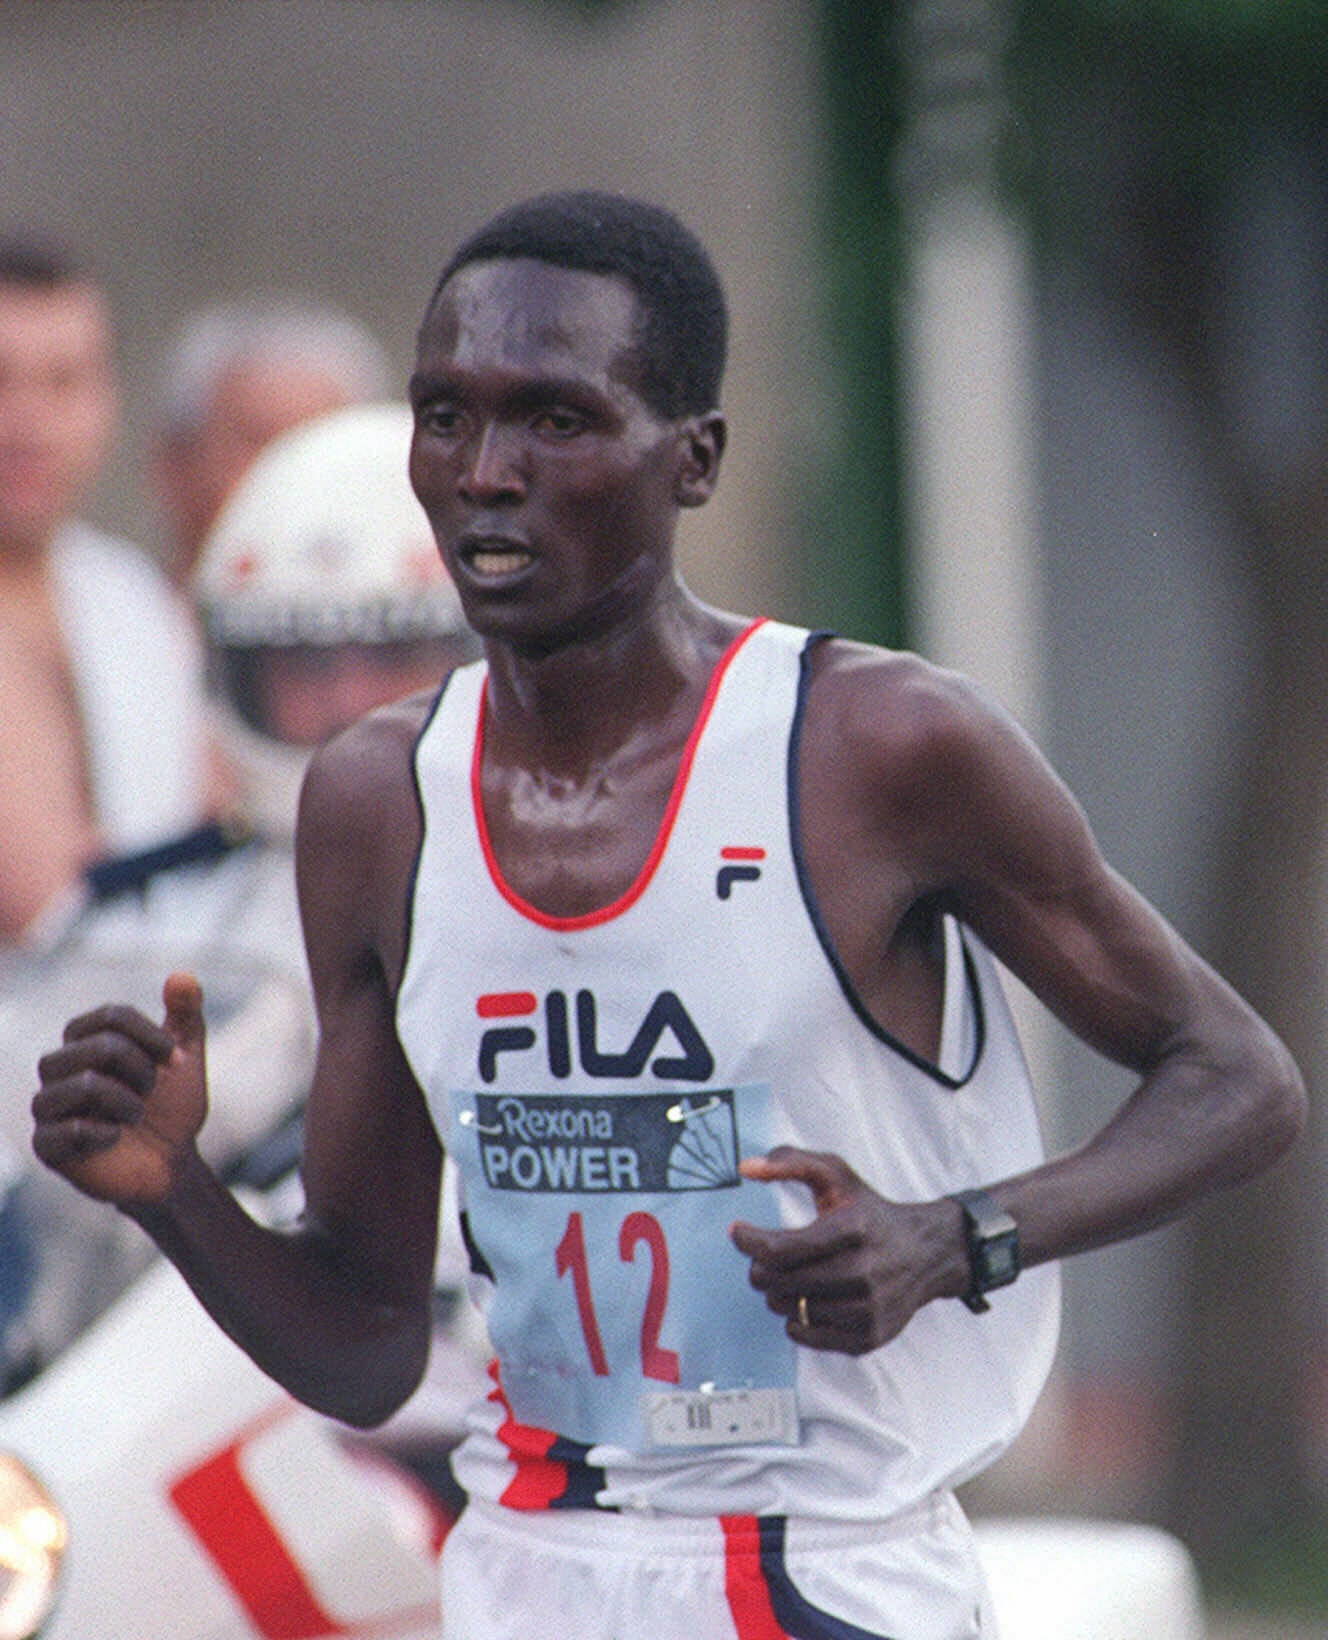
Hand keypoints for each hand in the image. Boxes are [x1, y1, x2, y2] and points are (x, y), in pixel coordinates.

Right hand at [32, 971, 208, 1206]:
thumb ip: (186, 1015)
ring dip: (128, 1103)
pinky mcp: (46, 1146)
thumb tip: (182, 976)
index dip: (153, 1037)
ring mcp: (48, 1107)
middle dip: (142, 1071)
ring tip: (134, 1117)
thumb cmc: (170, 1107)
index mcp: (85, 1039)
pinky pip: (71, 1130)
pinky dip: (107, 1133)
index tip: (174, 1060)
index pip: (112, 1016)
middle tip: (150, 1093)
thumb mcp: (186, 1058)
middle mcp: (58, 1067)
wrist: (171, 1164)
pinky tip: (114, 1139)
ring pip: (86, 1085)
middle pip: (101, 1047)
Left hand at [729, 1147, 954, 1353]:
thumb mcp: (837, 1175)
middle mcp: (863, 1271)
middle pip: (778, 1283)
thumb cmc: (871, 1212)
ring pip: (788, 1309)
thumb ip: (791, 1161)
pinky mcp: (868, 1337)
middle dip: (761, 1268)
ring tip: (794, 1275)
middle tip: (768, 1257)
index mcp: (852, 1228)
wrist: (926, 1254)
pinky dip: (796, 1319)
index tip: (738, 1231)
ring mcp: (867, 1309)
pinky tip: (807, 1298)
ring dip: (778, 1292)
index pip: (780, 1249)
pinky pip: (805, 1336)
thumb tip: (745, 1168)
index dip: (748, 1242)